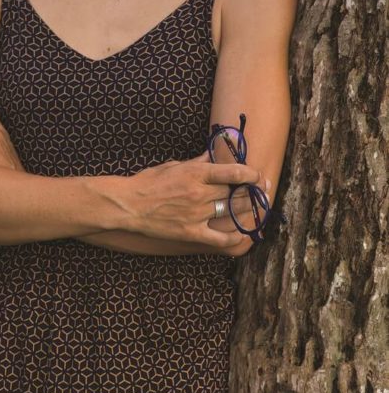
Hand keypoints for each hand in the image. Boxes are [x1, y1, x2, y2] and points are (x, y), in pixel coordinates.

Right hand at [120, 149, 270, 252]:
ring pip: (232, 213)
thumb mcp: (174, 166)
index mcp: (196, 173)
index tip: (258, 176)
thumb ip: (197, 162)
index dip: (251, 175)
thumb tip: (214, 154)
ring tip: (257, 208)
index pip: (234, 173)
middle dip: (253, 192)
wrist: (128, 205)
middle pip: (236, 193)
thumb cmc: (148, 182)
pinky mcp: (191, 232)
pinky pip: (220, 239)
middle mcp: (199, 193)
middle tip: (263, 191)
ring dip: (248, 210)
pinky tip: (242, 234)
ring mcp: (196, 214)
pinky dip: (234, 238)